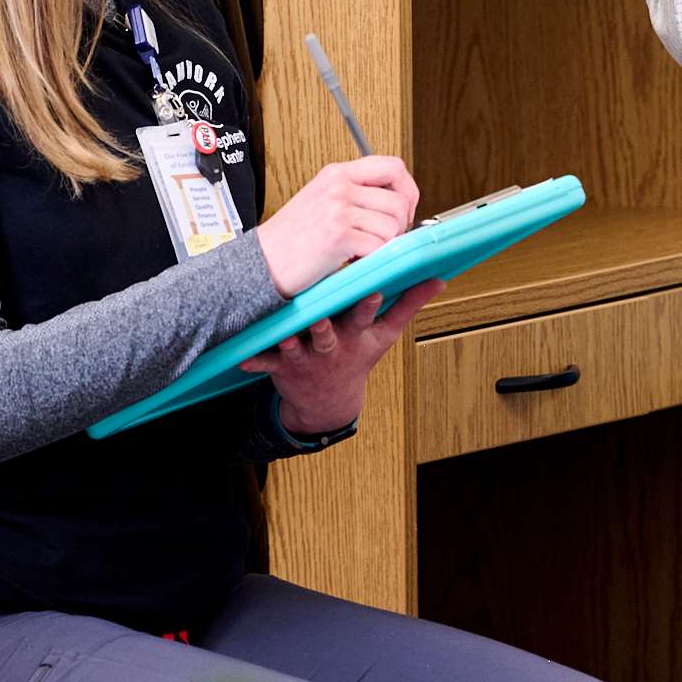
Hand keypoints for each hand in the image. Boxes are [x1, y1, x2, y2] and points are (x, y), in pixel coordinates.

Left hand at [238, 279, 444, 434]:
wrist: (328, 401)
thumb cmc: (357, 357)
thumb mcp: (385, 336)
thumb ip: (409, 305)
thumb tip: (438, 280)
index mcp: (357, 336)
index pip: (366, 318)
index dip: (370, 306)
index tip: (373, 291)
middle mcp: (333, 347)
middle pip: (329, 335)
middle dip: (327, 327)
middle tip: (322, 316)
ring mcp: (308, 358)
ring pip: (297, 347)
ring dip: (290, 343)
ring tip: (284, 335)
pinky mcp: (283, 366)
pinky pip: (267, 363)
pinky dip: (256, 361)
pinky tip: (243, 357)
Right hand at [253, 155, 420, 297]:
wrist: (261, 262)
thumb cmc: (291, 238)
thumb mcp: (322, 199)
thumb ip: (355, 192)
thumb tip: (397, 201)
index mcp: (337, 173)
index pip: (393, 166)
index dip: (408, 189)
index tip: (405, 209)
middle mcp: (339, 186)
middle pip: (399, 200)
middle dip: (400, 225)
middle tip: (386, 238)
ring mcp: (338, 209)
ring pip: (393, 224)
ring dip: (386, 244)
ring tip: (365, 250)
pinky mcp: (339, 236)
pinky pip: (380, 245)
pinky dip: (374, 258)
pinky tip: (356, 259)